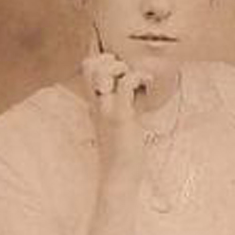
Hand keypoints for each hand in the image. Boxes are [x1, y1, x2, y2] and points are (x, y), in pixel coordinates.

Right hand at [81, 47, 151, 175]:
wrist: (119, 175)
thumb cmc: (124, 150)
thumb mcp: (122, 120)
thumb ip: (125, 102)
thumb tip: (139, 86)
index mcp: (95, 103)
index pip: (87, 67)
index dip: (103, 59)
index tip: (121, 71)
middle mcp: (96, 103)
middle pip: (89, 64)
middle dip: (110, 60)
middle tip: (127, 74)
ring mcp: (106, 109)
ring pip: (103, 70)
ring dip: (124, 68)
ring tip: (139, 81)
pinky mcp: (119, 117)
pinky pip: (125, 85)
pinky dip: (138, 78)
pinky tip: (148, 86)